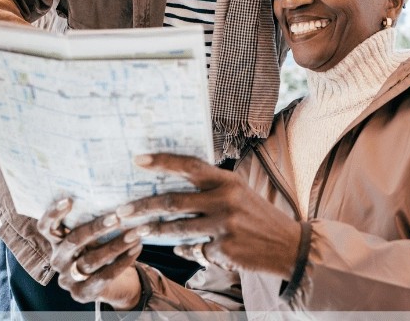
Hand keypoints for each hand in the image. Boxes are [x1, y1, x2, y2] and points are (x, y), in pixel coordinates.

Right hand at [37, 198, 147, 309]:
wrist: (108, 281)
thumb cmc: (100, 248)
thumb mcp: (93, 235)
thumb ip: (92, 219)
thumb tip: (111, 191)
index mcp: (56, 242)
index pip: (45, 228)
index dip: (53, 214)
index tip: (69, 199)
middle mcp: (57, 260)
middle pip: (73, 241)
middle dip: (96, 228)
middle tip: (117, 217)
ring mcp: (67, 279)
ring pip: (90, 260)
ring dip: (116, 245)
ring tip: (136, 233)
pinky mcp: (81, 294)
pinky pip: (104, 276)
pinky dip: (123, 261)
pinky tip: (137, 248)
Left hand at [117, 153, 301, 277]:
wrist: (288, 245)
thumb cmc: (258, 216)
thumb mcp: (239, 194)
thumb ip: (211, 190)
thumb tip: (176, 192)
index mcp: (227, 181)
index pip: (190, 166)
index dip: (162, 162)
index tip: (138, 159)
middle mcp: (225, 200)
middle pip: (173, 201)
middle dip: (142, 206)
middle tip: (121, 211)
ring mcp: (223, 226)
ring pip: (176, 228)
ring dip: (154, 230)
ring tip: (137, 230)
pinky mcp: (223, 249)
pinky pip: (192, 249)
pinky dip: (185, 249)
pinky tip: (181, 249)